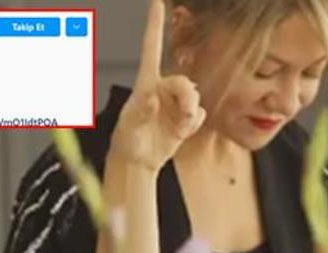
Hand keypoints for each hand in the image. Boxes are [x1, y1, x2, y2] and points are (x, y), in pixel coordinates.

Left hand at [110, 0, 205, 171]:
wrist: (137, 161)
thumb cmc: (127, 141)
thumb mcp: (129, 128)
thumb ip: (141, 113)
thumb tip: (153, 100)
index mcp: (145, 85)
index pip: (151, 51)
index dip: (154, 26)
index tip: (156, 2)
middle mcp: (161, 89)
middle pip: (184, 82)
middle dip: (187, 99)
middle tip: (183, 122)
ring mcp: (174, 102)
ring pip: (195, 96)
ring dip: (190, 114)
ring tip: (180, 130)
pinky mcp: (185, 116)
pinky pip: (200, 113)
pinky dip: (193, 124)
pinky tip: (181, 133)